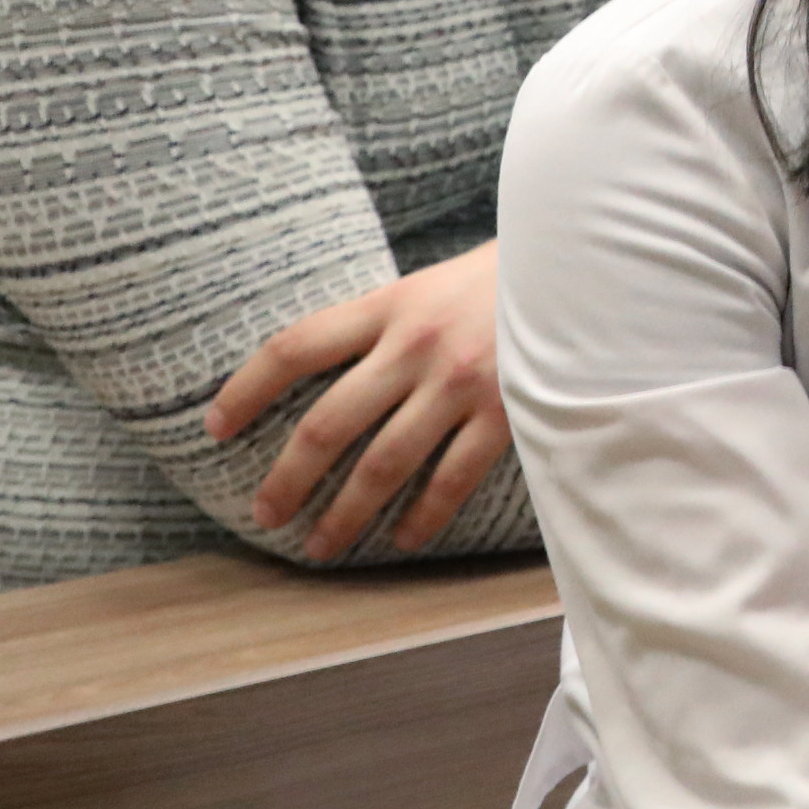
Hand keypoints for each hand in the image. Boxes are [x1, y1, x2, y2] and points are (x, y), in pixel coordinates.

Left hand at [205, 240, 509, 558]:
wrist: (594, 262)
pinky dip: (423, 515)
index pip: (294, 348)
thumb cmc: (512, 274)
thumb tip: (336, 371)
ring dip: (345, 513)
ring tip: (320, 545)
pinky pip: (451, 478)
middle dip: (288, 478)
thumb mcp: (436, 284)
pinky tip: (404, 539)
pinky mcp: (507, 410)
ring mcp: (461, 382)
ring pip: (383, 463)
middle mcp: (417, 345)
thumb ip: (391, 324)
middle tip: (265, 514)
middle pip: (327, 422)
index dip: (245, 391)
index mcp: (392, 305)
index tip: (215, 429)